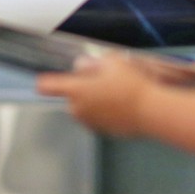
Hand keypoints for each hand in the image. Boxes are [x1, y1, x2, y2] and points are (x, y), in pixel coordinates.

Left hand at [37, 55, 153, 136]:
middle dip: (81, 88)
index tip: (44, 80)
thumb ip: (91, 63)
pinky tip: (121, 104)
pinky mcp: (102, 131)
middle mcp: (78, 109)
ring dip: (92, 100)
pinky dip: (104, 111)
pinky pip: (97, 117)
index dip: (45, 81)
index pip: (48, 86)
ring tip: (115, 91)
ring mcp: (90, 122)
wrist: (150, 111)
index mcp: (75, 91)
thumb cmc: (130, 83)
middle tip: (102, 79)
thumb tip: (80, 66)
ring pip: (85, 107)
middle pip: (71, 97)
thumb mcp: (111, 62)